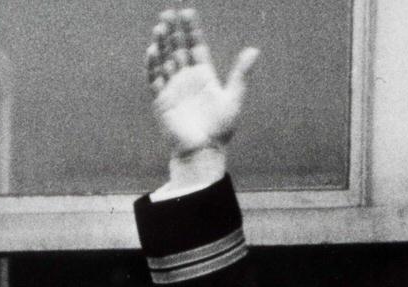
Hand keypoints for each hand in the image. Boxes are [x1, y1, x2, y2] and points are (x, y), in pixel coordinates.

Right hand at [146, 8, 258, 155]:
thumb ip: (241, 73)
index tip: (187, 13)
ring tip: (160, 27)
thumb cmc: (220, 128)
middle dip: (173, 31)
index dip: (191, 29)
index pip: (195, 45)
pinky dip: (153, 65)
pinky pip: (154, 79)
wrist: (203, 151)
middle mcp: (186, 78)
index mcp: (203, 75)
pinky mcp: (161, 100)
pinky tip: (153, 51)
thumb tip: (254, 50)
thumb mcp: (234, 98)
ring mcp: (172, 88)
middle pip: (177, 48)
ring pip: (164, 60)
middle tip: (168, 13)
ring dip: (162, 44)